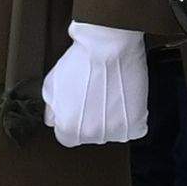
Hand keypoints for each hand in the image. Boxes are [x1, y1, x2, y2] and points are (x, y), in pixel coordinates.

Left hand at [36, 23, 149, 148]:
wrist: (109, 47)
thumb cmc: (81, 62)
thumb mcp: (51, 85)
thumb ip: (51, 109)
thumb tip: (54, 120)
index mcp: (68, 129)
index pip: (68, 138)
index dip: (73, 121)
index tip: (80, 109)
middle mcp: (91, 134)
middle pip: (91, 136)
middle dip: (93, 120)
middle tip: (96, 97)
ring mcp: (115, 131)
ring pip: (113, 133)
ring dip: (113, 119)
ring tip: (112, 95)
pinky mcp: (135, 123)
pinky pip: (134, 128)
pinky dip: (132, 117)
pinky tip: (125, 99)